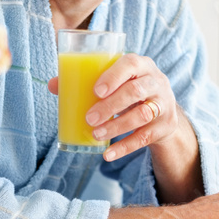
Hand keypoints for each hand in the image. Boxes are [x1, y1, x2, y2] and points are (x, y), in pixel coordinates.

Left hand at [48, 52, 177, 160]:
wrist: (163, 109)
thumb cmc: (130, 89)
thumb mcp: (116, 81)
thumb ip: (87, 81)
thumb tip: (53, 85)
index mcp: (142, 65)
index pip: (131, 63)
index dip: (113, 76)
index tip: (96, 90)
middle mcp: (156, 82)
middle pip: (136, 91)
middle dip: (111, 106)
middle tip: (89, 118)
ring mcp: (164, 105)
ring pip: (142, 115)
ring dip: (116, 127)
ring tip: (96, 134)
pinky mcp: (165, 126)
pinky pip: (145, 138)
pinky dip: (124, 147)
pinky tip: (107, 155)